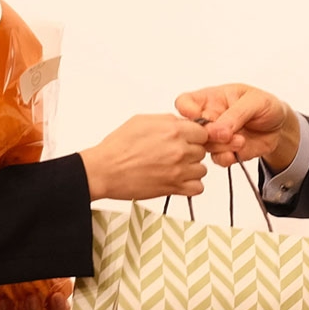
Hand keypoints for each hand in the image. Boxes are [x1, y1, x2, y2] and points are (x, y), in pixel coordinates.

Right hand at [79, 115, 207, 200]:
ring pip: (201, 169)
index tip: (188, 139)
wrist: (105, 170)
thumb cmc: (118, 147)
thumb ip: (167, 121)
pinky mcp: (174, 187)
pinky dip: (190, 186)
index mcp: (173, 130)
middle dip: (191, 151)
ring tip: (174, 168)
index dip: (194, 135)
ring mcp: (178, 170)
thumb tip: (182, 123)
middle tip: (175, 154)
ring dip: (191, 169)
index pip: (203, 132)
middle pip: (202, 150)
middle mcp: (179, 150)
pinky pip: (197, 188)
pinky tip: (178, 180)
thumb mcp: (142, 121)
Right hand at [174, 84, 299, 169]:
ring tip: (240, 141)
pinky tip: (238, 152)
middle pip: (192, 130)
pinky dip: (227, 158)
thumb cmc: (265, 106)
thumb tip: (217, 130)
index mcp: (211, 99)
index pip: (185, 102)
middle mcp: (209, 118)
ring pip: (204, 147)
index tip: (197, 116)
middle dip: (208, 134)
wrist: (280, 127)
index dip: (186, 110)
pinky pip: (217, 159)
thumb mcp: (254, 101)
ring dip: (221, 147)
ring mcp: (215, 137)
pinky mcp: (225, 152)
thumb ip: (235, 114)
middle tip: (227, 134)